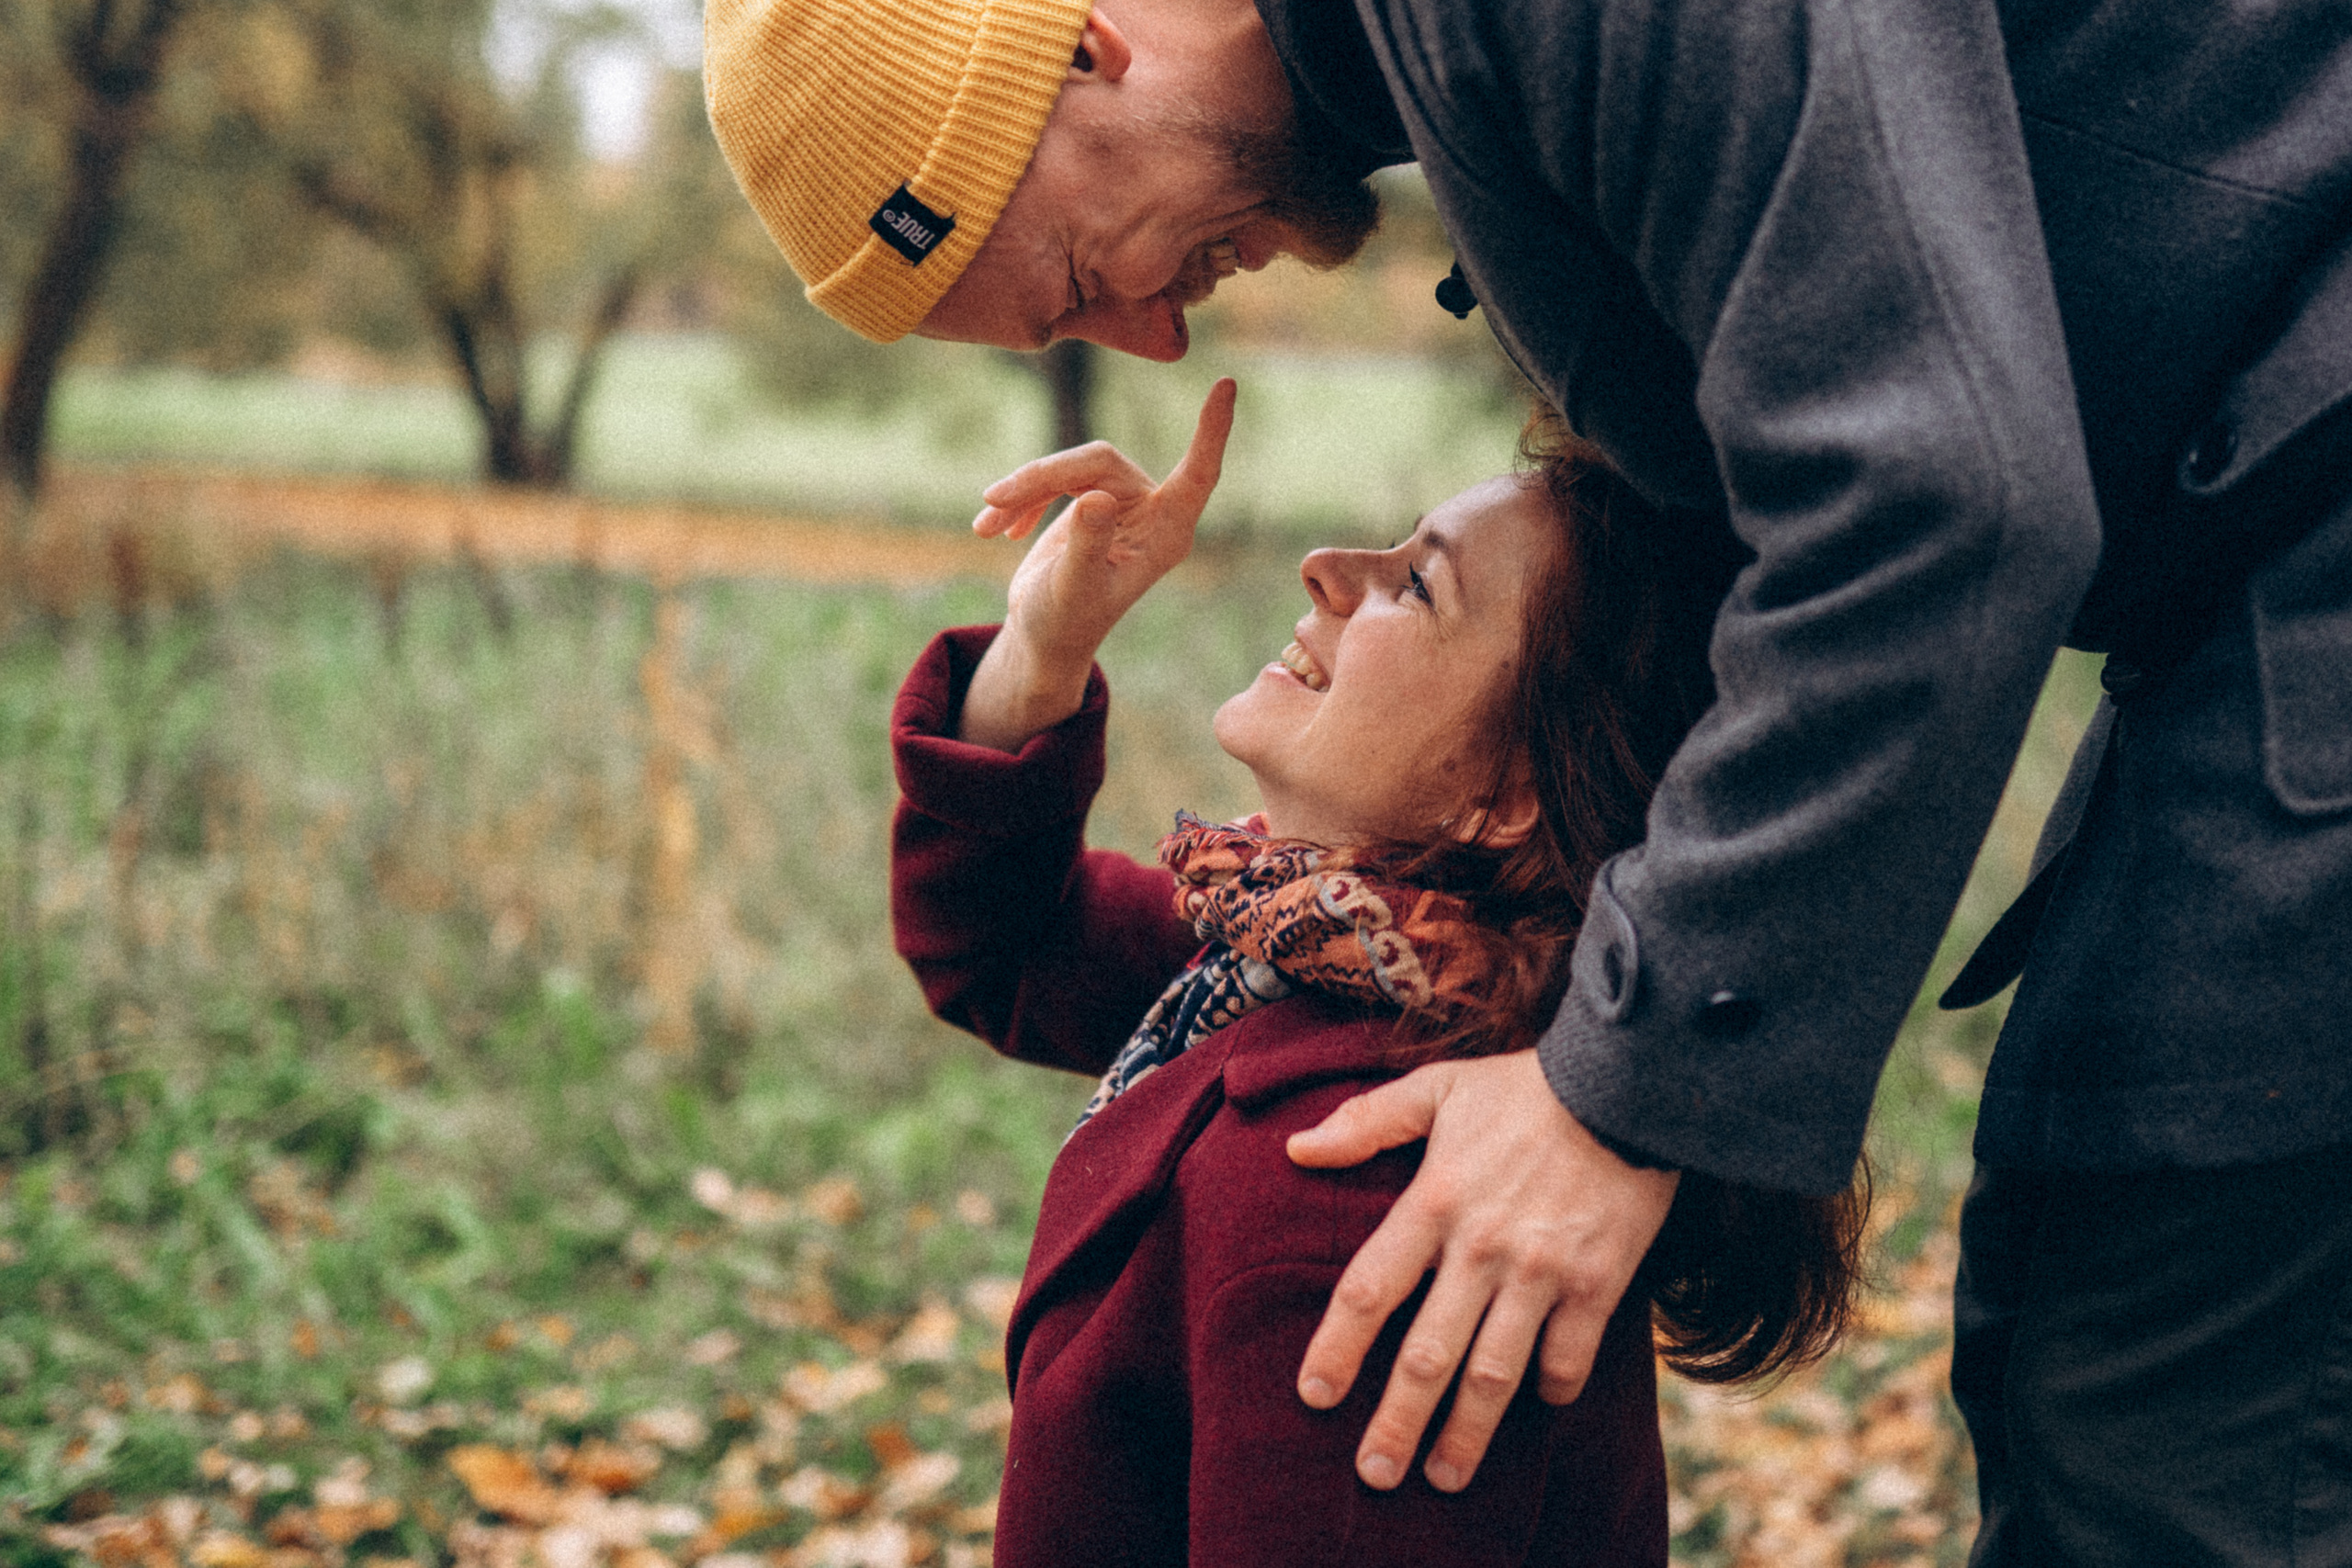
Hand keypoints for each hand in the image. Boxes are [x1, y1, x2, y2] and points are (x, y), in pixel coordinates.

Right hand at [957, 379, 1235, 751]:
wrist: (1043, 636)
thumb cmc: (1065, 621)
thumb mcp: (1073, 588)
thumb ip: (1086, 544)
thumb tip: (1095, 498)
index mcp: (1167, 534)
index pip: (1198, 473)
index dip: (1211, 430)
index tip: (1226, 384)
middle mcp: (1151, 512)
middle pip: (1098, 461)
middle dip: (1042, 477)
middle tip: (993, 501)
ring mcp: (1120, 503)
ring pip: (1070, 466)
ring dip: (1024, 489)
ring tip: (985, 524)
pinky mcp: (1091, 500)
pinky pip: (1053, 478)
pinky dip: (1021, 500)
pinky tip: (993, 529)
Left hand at [1286, 1050, 1678, 1492]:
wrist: (1628, 1083)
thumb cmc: (1525, 1088)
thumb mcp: (1439, 1087)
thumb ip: (1367, 1121)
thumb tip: (1296, 1148)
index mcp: (1434, 1201)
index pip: (1371, 1289)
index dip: (1338, 1347)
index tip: (1315, 1395)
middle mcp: (1481, 1246)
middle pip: (1428, 1355)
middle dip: (1397, 1422)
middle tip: (1375, 1475)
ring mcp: (1542, 1271)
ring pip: (1495, 1374)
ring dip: (1468, 1433)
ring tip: (1445, 1476)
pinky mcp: (1598, 1283)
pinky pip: (1568, 1358)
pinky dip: (1552, 1389)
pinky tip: (1538, 1404)